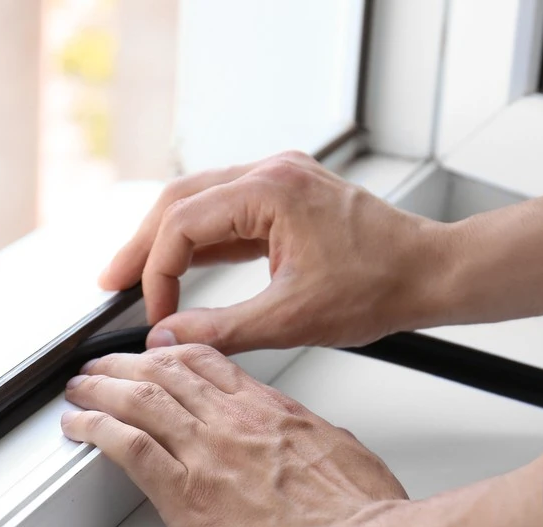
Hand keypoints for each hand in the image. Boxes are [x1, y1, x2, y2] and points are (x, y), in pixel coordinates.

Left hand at [60, 344, 408, 526]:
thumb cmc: (360, 514)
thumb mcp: (342, 450)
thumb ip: (312, 437)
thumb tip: (309, 438)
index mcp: (271, 409)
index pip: (210, 363)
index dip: (173, 353)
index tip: (157, 355)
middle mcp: (233, 421)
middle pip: (166, 373)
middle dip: (126, 365)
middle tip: (104, 366)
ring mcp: (207, 452)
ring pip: (139, 399)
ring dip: (100, 388)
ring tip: (79, 388)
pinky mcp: (186, 492)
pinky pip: (128, 446)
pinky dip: (96, 429)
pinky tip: (79, 425)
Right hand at [99, 151, 446, 353]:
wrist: (432, 273)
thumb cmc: (383, 285)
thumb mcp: (292, 319)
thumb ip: (222, 330)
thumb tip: (169, 338)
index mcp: (271, 190)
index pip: (183, 224)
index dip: (157, 272)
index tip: (153, 315)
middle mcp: (273, 173)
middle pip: (181, 201)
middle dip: (144, 245)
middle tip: (111, 281)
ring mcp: (282, 180)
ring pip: (202, 202)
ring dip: (169, 240)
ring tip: (137, 276)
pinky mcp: (290, 196)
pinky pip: (230, 212)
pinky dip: (204, 240)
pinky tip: (184, 266)